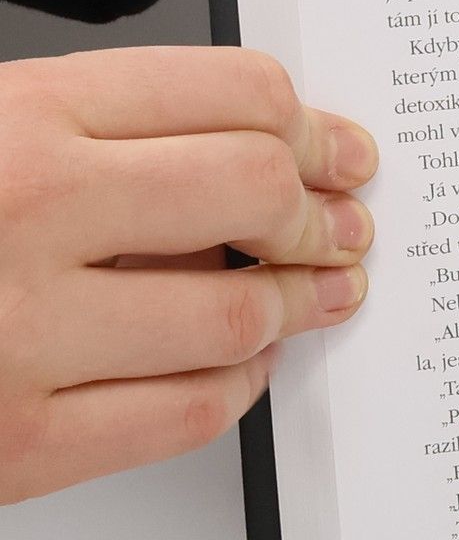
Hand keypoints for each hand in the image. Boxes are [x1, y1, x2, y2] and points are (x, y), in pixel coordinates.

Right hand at [0, 47, 376, 504]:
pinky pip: (184, 415)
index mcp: (13, 119)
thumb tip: (246, 155)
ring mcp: (21, 337)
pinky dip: (234, 387)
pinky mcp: (17, 445)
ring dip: (298, 306)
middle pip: (256, 193)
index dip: (308, 124)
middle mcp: (25, 215)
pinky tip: (237, 366)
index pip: (229, 94)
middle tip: (344, 226)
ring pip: (237, 314)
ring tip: (317, 295)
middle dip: (322, 214)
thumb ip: (88, 133)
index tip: (335, 149)